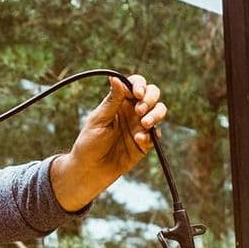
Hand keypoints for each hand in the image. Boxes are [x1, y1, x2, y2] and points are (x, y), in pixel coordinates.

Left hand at [49, 74, 168, 211]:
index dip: (140, 85)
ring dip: (155, 115)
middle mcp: (132, 111)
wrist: (91, 170)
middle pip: (152, 95)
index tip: (137, 94)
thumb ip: (112, 101)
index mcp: (119, 102)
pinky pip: (155, 135)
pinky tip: (138, 140)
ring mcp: (140, 126)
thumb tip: (115, 77)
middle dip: (150, 99)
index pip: (135, 85)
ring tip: (144, 123)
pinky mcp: (146, 142)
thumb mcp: (98, 120)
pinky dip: (150, 135)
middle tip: (140, 110)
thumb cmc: (89, 143)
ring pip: (159, 112)